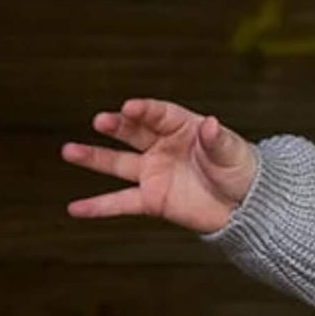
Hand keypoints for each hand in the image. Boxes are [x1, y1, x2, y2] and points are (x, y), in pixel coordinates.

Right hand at [61, 98, 256, 234]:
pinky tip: (75, 208)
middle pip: (134, 133)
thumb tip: (211, 123)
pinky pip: (121, 203)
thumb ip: (219, 140)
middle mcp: (163, 147)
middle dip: (117, 126)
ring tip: (69, 150)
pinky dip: (98, 207)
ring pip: (118, 164)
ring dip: (94, 158)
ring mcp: (154, 173)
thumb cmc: (242, 170)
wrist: (245, 205)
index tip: (129, 107)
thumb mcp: (234, 153)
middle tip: (101, 120)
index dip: (145, 111)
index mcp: (184, 128)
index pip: (160, 115)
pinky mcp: (152, 200)